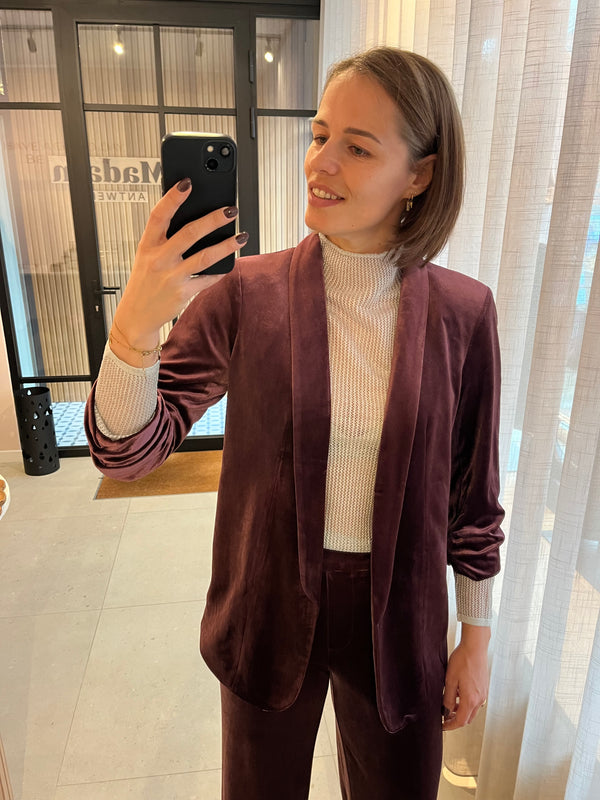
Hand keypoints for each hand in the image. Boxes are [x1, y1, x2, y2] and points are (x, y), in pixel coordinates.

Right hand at [113, 179, 247, 354]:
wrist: (136, 315)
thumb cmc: (144, 281)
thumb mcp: (146, 256)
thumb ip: (163, 239)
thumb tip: (193, 218)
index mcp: (147, 245)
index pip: (159, 216)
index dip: (172, 198)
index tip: (187, 183)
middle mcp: (159, 259)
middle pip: (190, 233)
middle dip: (213, 219)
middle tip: (230, 209)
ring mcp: (172, 277)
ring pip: (205, 256)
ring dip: (227, 245)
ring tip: (242, 236)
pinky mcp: (183, 293)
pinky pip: (207, 279)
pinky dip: (220, 271)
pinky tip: (231, 262)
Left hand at [442, 624, 489, 730]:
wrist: (475, 647)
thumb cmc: (462, 660)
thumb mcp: (450, 680)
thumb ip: (448, 698)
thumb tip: (446, 711)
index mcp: (470, 699)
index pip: (460, 721)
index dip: (450, 726)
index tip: (443, 726)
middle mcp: (479, 699)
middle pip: (468, 718)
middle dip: (456, 720)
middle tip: (445, 717)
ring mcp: (483, 693)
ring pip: (472, 710)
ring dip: (462, 712)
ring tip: (450, 705)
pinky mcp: (484, 687)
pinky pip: (476, 701)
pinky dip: (467, 703)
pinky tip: (459, 694)